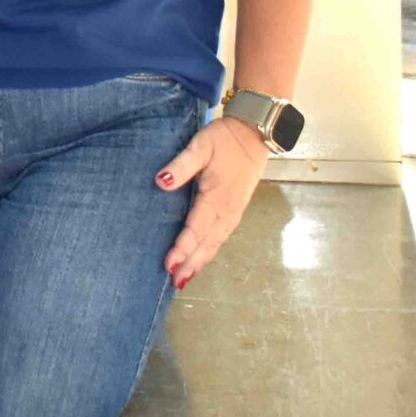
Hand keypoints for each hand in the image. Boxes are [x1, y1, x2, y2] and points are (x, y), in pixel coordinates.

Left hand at [156, 116, 270, 287]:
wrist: (254, 135)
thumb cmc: (225, 139)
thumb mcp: (200, 146)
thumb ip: (181, 165)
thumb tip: (161, 182)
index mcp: (217, 198)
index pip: (196, 229)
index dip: (182, 248)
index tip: (168, 264)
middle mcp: (227, 210)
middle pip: (207, 243)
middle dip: (191, 263)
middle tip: (175, 281)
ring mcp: (233, 212)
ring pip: (215, 243)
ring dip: (200, 261)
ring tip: (184, 278)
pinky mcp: (235, 209)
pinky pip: (221, 236)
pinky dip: (210, 251)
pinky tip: (201, 258)